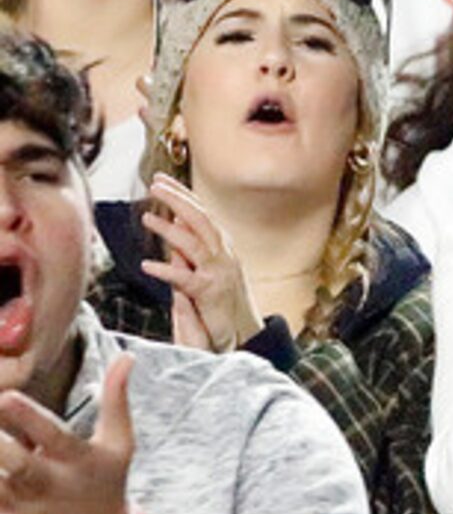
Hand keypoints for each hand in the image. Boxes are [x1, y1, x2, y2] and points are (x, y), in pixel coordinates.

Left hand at [0, 352, 136, 513]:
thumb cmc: (104, 485)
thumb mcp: (119, 445)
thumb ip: (116, 400)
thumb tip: (126, 357)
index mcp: (80, 461)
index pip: (54, 436)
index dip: (28, 416)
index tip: (6, 396)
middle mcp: (53, 485)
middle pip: (16, 462)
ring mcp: (29, 510)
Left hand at [140, 176, 260, 352]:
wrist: (243, 333)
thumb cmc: (222, 301)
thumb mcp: (207, 266)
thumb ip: (190, 244)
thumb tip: (174, 220)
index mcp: (223, 247)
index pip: (202, 213)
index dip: (183, 195)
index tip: (162, 179)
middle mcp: (224, 256)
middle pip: (202, 220)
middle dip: (179, 200)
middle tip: (156, 185)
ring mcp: (219, 274)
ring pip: (195, 244)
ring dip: (170, 230)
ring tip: (147, 217)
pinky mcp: (210, 294)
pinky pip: (186, 279)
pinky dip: (167, 271)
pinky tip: (147, 265)